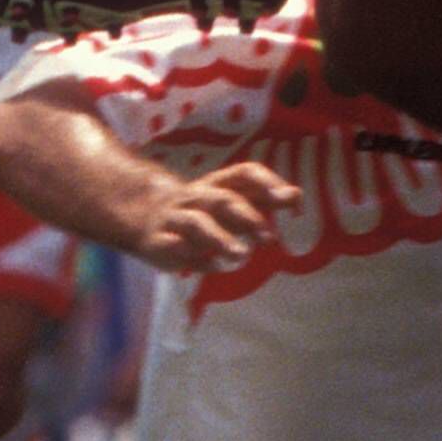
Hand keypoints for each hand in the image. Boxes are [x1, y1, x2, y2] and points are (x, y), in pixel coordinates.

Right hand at [117, 161, 301, 277]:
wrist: (144, 214)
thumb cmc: (201, 208)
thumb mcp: (231, 199)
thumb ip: (262, 198)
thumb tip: (297, 195)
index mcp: (217, 184)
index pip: (243, 174)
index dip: (267, 182)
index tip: (291, 197)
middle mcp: (197, 198)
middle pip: (220, 200)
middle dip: (245, 217)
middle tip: (269, 237)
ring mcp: (175, 219)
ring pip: (196, 224)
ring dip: (220, 238)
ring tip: (242, 256)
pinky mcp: (158, 242)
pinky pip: (174, 248)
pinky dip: (193, 257)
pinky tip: (214, 266)